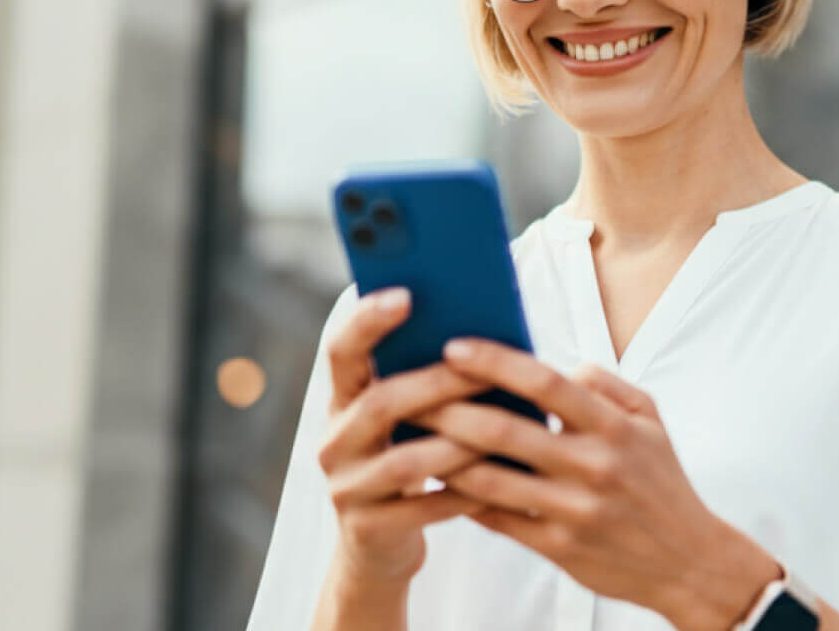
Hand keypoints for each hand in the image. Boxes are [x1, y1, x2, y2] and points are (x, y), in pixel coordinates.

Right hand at [314, 288, 492, 584]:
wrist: (379, 545)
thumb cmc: (409, 458)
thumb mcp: (406, 418)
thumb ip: (424, 378)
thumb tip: (487, 333)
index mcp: (343, 400)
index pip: (341, 350)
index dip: (368, 321)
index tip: (406, 294)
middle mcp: (334, 440)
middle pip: (380, 403)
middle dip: (437, 385)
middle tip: (485, 372)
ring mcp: (346, 487)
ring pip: (405, 461)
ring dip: (458, 443)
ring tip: (504, 431)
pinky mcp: (367, 529)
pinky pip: (422, 508)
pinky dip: (463, 494)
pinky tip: (500, 482)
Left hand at [424, 339, 780, 630]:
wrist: (687, 561)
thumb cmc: (661, 481)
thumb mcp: (651, 420)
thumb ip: (606, 385)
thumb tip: (559, 365)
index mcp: (614, 427)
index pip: (546, 382)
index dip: (495, 362)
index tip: (454, 347)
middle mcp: (594, 467)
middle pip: (506, 431)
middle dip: (450, 408)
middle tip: (411, 390)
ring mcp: (574, 511)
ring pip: (491, 480)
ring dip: (444, 456)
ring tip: (411, 435)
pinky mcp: (559, 549)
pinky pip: (496, 520)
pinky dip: (462, 499)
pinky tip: (436, 481)